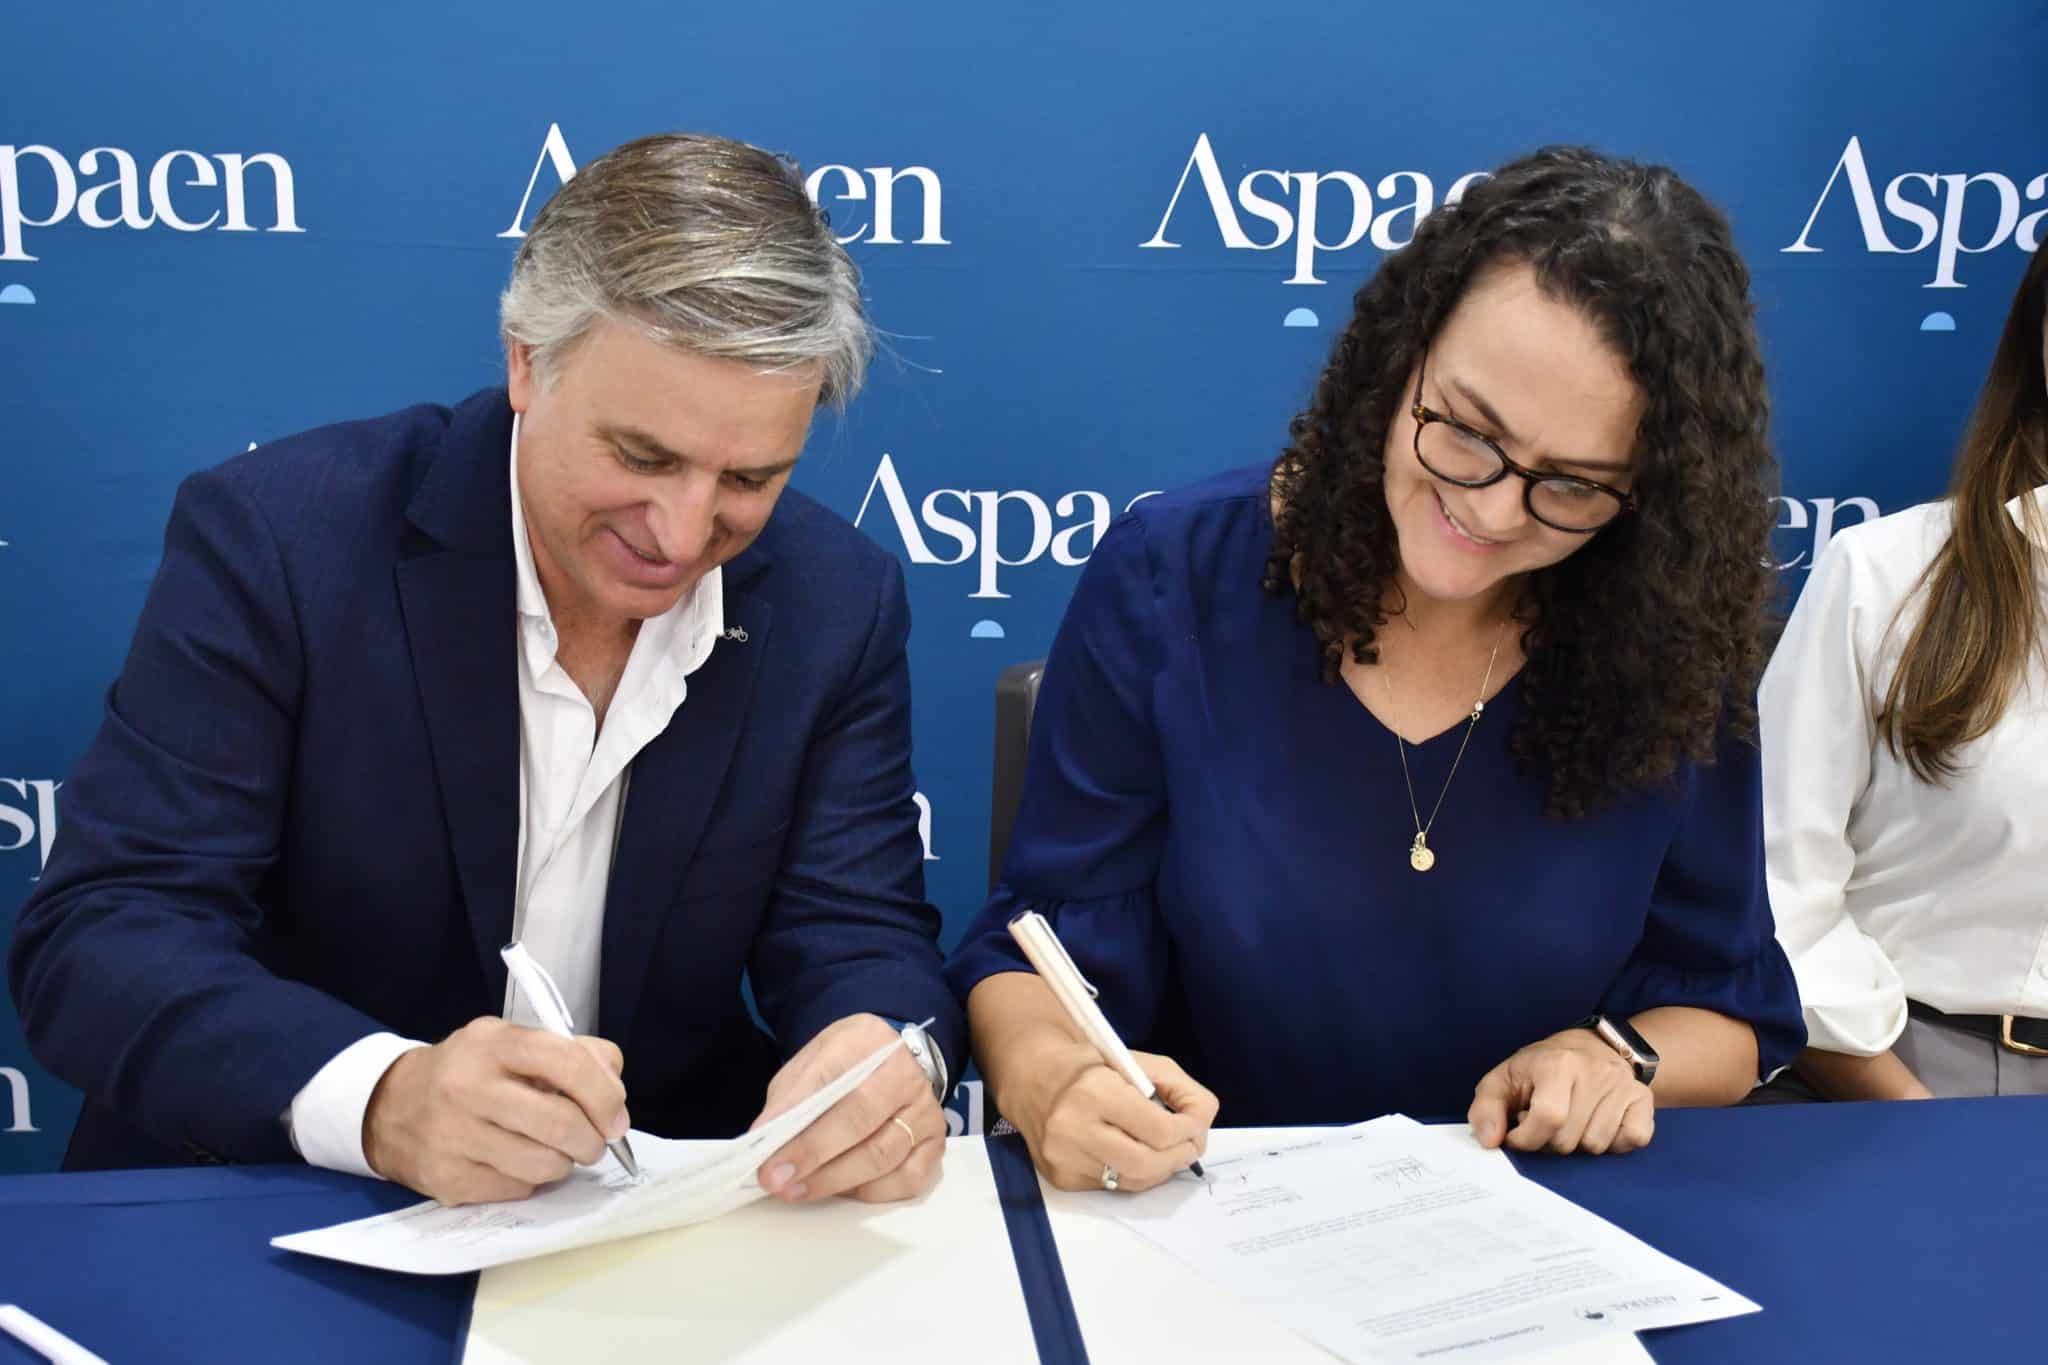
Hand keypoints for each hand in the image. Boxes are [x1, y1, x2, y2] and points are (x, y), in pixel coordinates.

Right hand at [362, 1016, 628, 1204]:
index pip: (568, 1063)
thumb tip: (614, 1091)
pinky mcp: (446, 1178)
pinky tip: (516, 1162)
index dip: (605, 1096)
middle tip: (593, 1143)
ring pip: (544, 1164)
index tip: (616, 1118)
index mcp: (494, 1043)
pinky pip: (517, 1189)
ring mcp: (453, 1135)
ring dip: (564, 1163)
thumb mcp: (513, 1043)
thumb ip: (573, 1054)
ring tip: (554, 1151)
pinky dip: (530, 1180)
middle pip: (561, 1123)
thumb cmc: (470, 1072)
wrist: (390, 1106)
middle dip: (592, 1140)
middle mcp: (468, 1086)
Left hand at [749, 1014, 946, 1204]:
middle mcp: (905, 1074)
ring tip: (797, 1190)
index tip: (766, 1154)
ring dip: (834, 1180)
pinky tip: (842, 1191)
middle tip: (777, 1179)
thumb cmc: (847, 1067)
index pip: (829, 1079)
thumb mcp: (812, 1063)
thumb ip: (789, 1098)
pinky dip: (870, 1193)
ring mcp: (925, 1111)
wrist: (897, 1064)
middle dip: (813, 1154)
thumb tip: (764, 1142)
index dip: (795, 1120)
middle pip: (859, 1119)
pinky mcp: (936, 1145)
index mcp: (868, 1042)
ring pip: (882, 1155)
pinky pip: (906, 1180)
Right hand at [1012, 1035, 1216, 1192]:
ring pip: (1132, 1181)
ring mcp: (1064, 1158)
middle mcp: (1073, 1128)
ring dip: (1160, 1169)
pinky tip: (1134, 1154)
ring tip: (1167, 1151)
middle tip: (1190, 1145)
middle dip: (1179, 1157)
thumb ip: (1178, 1087)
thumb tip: (1203, 1123)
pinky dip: (1133, 1174)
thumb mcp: (1136, 1060)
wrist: (1031, 1077)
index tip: (1195, 1125)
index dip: (1188, 1131)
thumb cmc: (1090, 1066)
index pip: (1159, 1131)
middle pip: (1147, 1164)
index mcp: (1094, 1091)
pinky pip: (1112, 1186)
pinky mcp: (1061, 1178)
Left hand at [1468, 1029, 1653, 1155]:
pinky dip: (1614, 1143)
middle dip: (1550, 1143)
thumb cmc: (1541, 1068)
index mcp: (1556, 1064)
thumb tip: (1490, 1140)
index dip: (1527, 1139)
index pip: (1548, 1118)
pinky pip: (1633, 1140)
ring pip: (1597, 1146)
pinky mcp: (1644, 1099)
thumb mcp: (1504, 1079)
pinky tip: (1599, 1124)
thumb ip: (1486, 1109)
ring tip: (1572, 1120)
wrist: (1591, 1046)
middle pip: (1570, 1139)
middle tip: (1547, 1123)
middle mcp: (1594, 1071)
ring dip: (1580, 1144)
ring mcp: (1623, 1085)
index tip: (1518, 1135)